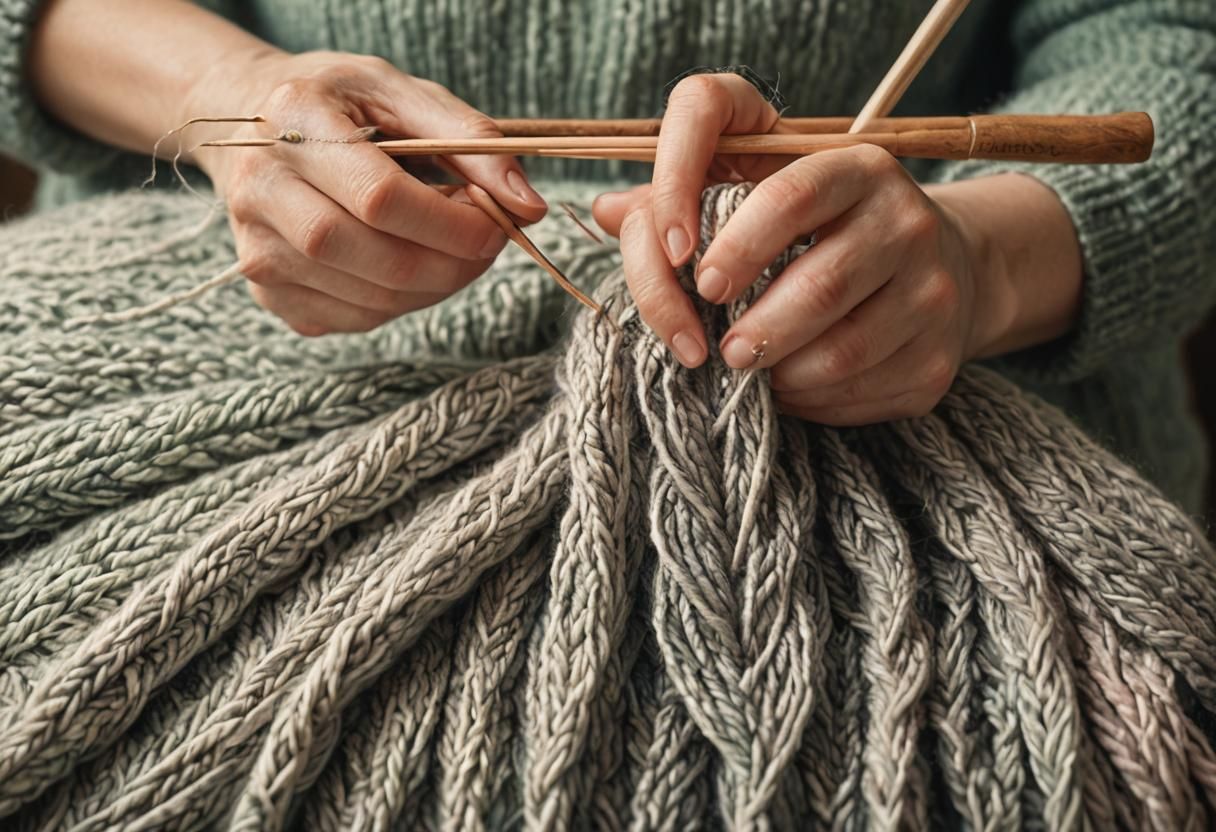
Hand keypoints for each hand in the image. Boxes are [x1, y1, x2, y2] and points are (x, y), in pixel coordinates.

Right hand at [189, 51, 548, 334]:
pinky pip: (352, 319)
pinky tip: (408, 268)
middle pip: (372, 256)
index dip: (450, 224)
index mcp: (295, 119)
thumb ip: (473, 141)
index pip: (380, 196)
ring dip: (432, 289)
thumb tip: (529, 207)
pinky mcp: (267, 290)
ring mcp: (256, 245)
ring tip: (452, 254)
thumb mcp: (406, 94)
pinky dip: (399, 305)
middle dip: (449, 266)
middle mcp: (262, 186)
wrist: (254, 123)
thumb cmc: (344, 105)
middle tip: (485, 248)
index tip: (497, 225)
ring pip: (366, 299)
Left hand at [593, 73, 1029, 425]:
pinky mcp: (942, 356)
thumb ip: (689, 200)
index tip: (694, 277)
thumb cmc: (823, 232)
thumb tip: (604, 212)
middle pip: (820, 284)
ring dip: (781, 373)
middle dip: (754, 328)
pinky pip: (865, 391)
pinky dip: (815, 401)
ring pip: (844, 349)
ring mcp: (935, 289)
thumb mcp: (768, 194)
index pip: (790, 194)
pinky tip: (791, 391)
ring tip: (748, 374)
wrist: (945, 267)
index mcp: (855, 169)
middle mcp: (907, 220)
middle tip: (718, 353)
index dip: (739, 242)